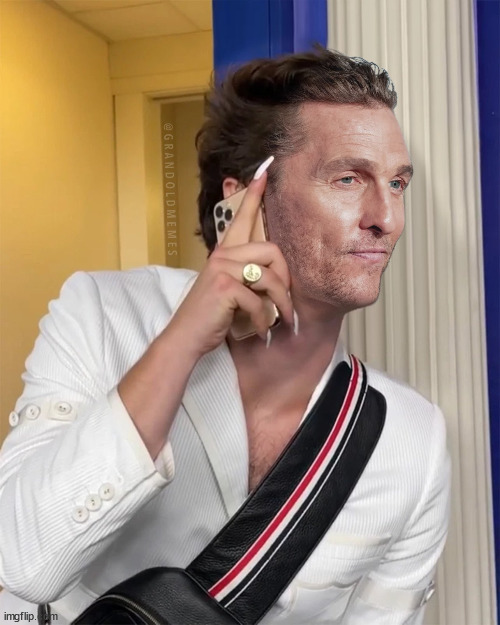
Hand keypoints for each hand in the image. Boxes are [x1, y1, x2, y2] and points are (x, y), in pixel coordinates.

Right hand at [168, 157, 293, 357]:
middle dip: (285, 280)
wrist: (186, 338)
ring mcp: (223, 269)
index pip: (240, 218)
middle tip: (285, 302)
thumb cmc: (210, 316)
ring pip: (271, 278)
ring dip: (281, 305)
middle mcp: (222, 256)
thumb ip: (245, 276)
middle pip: (272, 251)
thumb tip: (276, 279)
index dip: (253, 194)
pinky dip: (265, 321)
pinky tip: (261, 331)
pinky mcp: (226, 287)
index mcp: (223, 254)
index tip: (264, 170)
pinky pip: (261, 301)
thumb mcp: (228, 290)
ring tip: (282, 321)